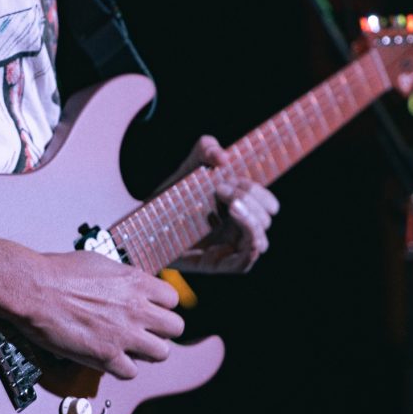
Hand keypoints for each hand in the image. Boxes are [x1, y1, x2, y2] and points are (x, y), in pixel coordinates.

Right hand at [11, 250, 184, 378]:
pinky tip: (111, 359)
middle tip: (145, 331)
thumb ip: (124, 279)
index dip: (162, 307)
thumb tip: (130, 286)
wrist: (34, 289)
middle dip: (161, 331)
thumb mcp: (101, 263)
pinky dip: (122, 368)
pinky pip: (132, 372)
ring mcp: (124, 334)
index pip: (173, 300)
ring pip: (162, 353)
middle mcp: (137, 309)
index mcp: (137, 283)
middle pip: (175, 328)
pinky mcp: (107, 356)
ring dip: (147, 352)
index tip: (151, 310)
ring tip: (130, 348)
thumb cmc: (58, 273)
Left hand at [168, 136, 279, 274]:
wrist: (145, 220)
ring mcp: (230, 249)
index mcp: (241, 208)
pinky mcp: (218, 264)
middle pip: (265, 218)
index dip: (260, 193)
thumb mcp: (189, 166)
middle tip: (221, 188)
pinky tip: (239, 225)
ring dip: (251, 219)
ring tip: (229, 203)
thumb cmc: (171, 196)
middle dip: (250, 198)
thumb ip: (206, 149)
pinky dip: (250, 246)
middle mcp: (239, 230)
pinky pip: (245, 263)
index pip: (267, 204)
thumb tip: (223, 157)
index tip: (238, 178)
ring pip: (260, 241)